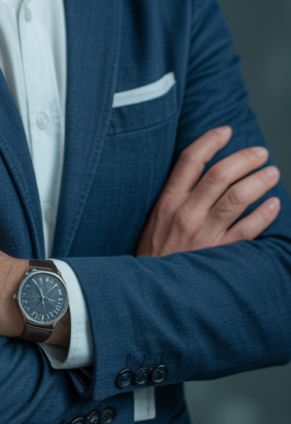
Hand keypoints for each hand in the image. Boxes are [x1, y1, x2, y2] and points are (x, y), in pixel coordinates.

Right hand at [136, 126, 280, 257]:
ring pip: (237, 198)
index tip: (226, 131)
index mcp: (168, 200)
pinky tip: (273, 204)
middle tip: (260, 152)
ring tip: (272, 173)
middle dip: (244, 158)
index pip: (191, 160)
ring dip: (259, 181)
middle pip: (220, 174)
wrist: (149, 292)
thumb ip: (176, 195)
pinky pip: (247, 230)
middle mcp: (186, 213)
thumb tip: (202, 171)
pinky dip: (263, 214)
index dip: (211, 140)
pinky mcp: (218, 254)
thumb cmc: (155, 253)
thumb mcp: (156, 218)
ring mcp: (203, 234)